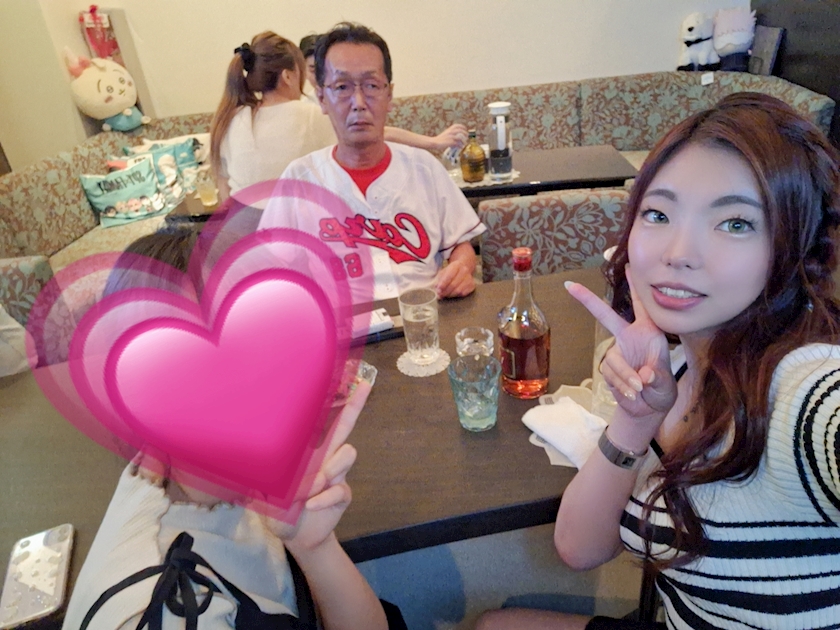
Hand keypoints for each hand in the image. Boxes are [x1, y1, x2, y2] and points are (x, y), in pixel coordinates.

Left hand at [263, 381, 370, 553]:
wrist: (296, 536)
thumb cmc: (278, 509)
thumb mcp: (263, 491)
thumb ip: (261, 476)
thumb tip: (253, 460)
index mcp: (307, 452)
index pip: (320, 423)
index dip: (329, 403)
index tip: (341, 380)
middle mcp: (325, 457)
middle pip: (345, 426)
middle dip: (355, 405)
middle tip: (365, 386)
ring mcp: (336, 475)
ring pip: (347, 454)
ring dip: (329, 469)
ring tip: (311, 486)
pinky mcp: (342, 494)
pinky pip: (339, 487)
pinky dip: (323, 497)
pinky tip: (309, 505)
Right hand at [431, 124, 467, 151]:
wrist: (434, 142)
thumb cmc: (440, 139)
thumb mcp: (446, 133)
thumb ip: (452, 133)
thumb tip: (458, 137)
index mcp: (450, 129)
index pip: (458, 126)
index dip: (463, 127)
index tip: (465, 129)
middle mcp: (451, 132)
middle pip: (461, 131)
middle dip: (465, 134)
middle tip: (467, 137)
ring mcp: (451, 137)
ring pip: (460, 138)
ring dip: (464, 141)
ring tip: (464, 143)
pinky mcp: (450, 142)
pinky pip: (458, 144)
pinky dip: (460, 146)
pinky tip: (460, 147)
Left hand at [435, 258, 475, 297]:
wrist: (464, 267)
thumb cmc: (451, 271)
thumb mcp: (443, 272)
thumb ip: (439, 280)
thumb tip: (437, 289)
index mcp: (456, 265)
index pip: (449, 276)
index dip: (443, 284)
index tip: (438, 290)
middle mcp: (464, 271)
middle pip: (453, 284)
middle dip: (445, 291)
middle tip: (439, 295)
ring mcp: (469, 278)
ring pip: (458, 290)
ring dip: (450, 295)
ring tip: (444, 295)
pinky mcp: (472, 285)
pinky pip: (463, 293)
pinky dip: (456, 295)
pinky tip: (452, 294)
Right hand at [565, 267, 675, 423]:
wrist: (648, 409)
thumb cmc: (662, 390)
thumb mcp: (667, 384)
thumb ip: (658, 378)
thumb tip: (644, 376)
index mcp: (648, 333)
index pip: (641, 306)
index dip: (634, 287)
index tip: (628, 267)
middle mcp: (629, 338)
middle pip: (606, 316)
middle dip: (588, 300)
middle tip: (570, 285)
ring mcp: (616, 352)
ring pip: (613, 360)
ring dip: (625, 377)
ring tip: (640, 390)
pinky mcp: (607, 368)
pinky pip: (610, 375)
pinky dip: (622, 386)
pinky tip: (633, 394)